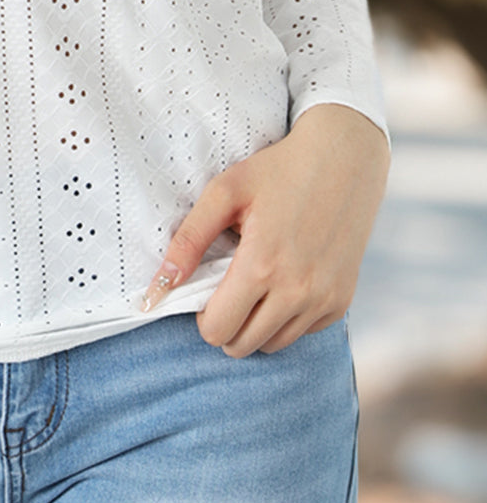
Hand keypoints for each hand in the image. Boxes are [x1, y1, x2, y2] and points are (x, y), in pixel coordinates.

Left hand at [142, 104, 389, 356]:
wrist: (344, 157)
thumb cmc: (278, 170)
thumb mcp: (224, 192)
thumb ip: (188, 241)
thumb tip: (158, 288)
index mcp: (263, 266)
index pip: (217, 330)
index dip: (203, 315)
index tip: (208, 288)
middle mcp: (298, 291)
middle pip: (242, 345)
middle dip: (226, 323)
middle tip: (229, 287)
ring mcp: (325, 299)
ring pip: (273, 345)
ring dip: (256, 324)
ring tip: (256, 283)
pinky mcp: (342, 300)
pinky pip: (303, 332)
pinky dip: (287, 318)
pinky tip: (285, 281)